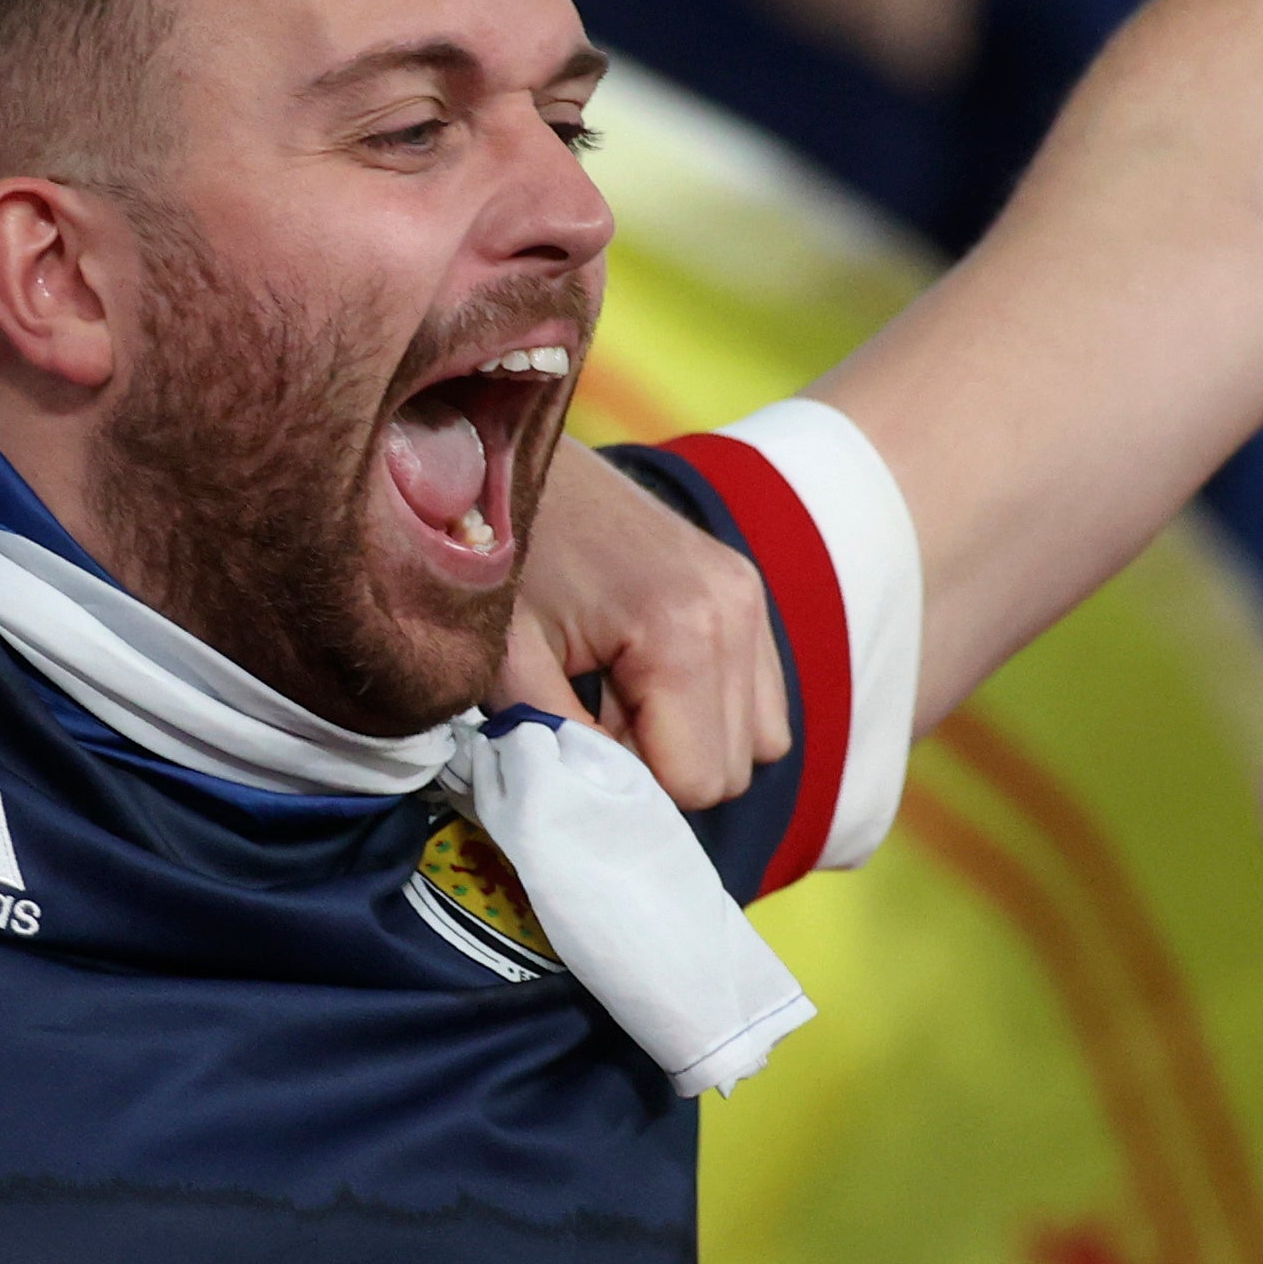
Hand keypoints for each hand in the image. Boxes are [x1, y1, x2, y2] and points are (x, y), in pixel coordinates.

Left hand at [499, 446, 791, 808]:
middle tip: (590, 715)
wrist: (508, 453)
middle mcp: (737, 614)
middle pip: (732, 771)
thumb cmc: (500, 560)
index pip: (695, 783)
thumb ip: (559, 749)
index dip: (629, 787)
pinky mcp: (747, 586)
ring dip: (690, 741)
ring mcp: (750, 596)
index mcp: (681, 634)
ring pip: (758, 743)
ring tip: (617, 694)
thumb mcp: (507, 665)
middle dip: (660, 766)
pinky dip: (712, 710)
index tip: (574, 742)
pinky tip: (646, 674)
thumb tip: (605, 811)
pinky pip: (762, 698)